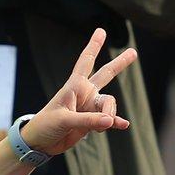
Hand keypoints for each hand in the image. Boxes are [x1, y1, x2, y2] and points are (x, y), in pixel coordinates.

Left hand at [22, 28, 136, 155]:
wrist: (41, 143)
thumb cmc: (45, 125)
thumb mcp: (64, 120)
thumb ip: (87, 120)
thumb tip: (110, 120)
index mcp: (74, 86)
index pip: (86, 61)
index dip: (94, 46)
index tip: (101, 30)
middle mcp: (84, 93)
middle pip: (106, 74)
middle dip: (120, 63)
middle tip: (134, 52)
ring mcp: (90, 107)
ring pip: (109, 104)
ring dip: (109, 115)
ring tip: (102, 127)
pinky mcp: (93, 121)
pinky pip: (110, 120)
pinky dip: (116, 122)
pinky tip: (123, 125)